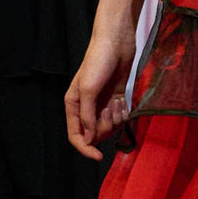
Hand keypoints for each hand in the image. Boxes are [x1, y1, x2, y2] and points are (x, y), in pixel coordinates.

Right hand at [64, 30, 136, 160]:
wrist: (117, 41)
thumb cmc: (98, 61)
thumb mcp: (89, 89)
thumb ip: (87, 116)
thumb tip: (89, 139)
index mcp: (73, 105)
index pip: (75, 136)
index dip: (85, 149)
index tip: (98, 157)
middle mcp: (86, 106)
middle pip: (95, 133)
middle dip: (105, 127)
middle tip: (111, 110)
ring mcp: (101, 102)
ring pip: (109, 126)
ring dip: (116, 119)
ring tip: (117, 102)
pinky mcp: (116, 97)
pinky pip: (120, 116)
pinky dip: (124, 112)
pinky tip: (123, 100)